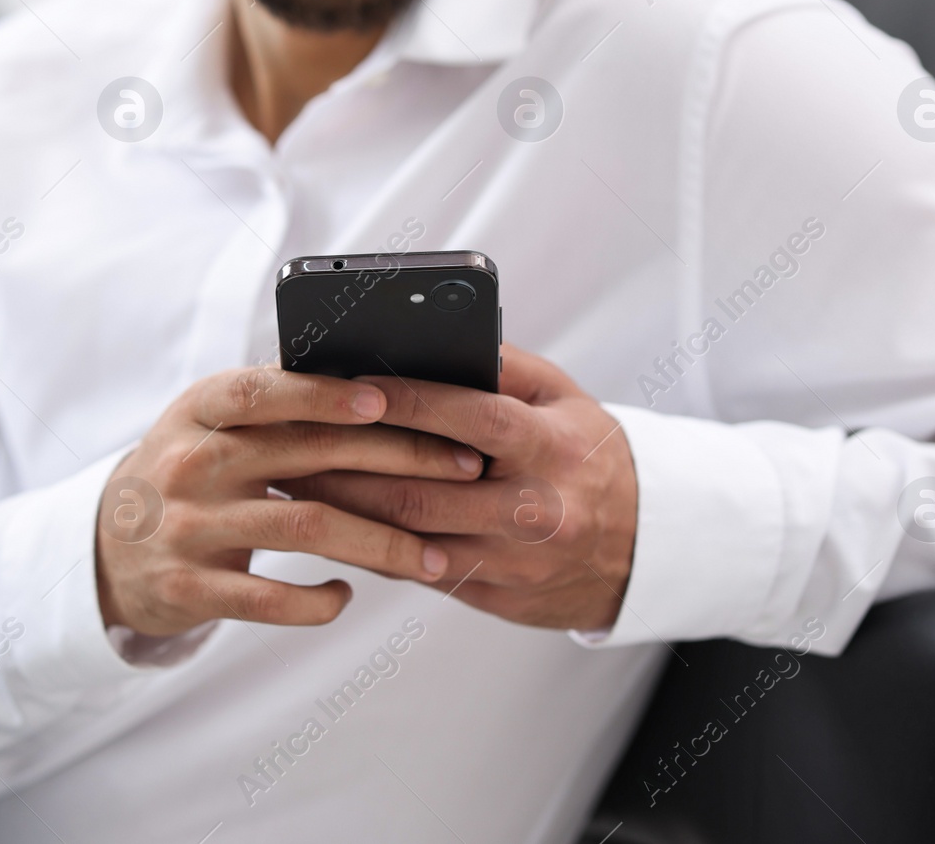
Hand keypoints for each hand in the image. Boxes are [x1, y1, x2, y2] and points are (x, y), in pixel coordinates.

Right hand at [97, 366, 483, 635]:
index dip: (324, 394)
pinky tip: (347, 596)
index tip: (387, 398)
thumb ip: (275, 402)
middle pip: (309, 458)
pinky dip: (318, 602)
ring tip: (435, 556)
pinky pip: (269, 599)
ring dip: (383, 543)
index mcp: (201, 409)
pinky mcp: (190, 588)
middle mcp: (193, 462)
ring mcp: (188, 527)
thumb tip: (383, 380)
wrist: (106, 545)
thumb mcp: (211, 421)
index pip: (264, 391)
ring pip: (306, 529)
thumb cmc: (190, 468)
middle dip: (399, 461)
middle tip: (464, 469)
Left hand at [280, 345, 637, 630]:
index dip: (407, 402)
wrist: (645, 548)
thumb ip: (504, 368)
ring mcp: (515, 562)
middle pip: (423, 489)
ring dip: (343, 512)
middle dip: (347, 465)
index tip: (348, 384)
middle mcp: (536, 509)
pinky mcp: (497, 598)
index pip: (471, 418)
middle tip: (289, 441)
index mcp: (553, 446)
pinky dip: (369, 547)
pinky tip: (330, 523)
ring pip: (411, 540)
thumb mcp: (564, 400)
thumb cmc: (589, 455)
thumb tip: (431, 335)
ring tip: (292, 482)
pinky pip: (420, 573)